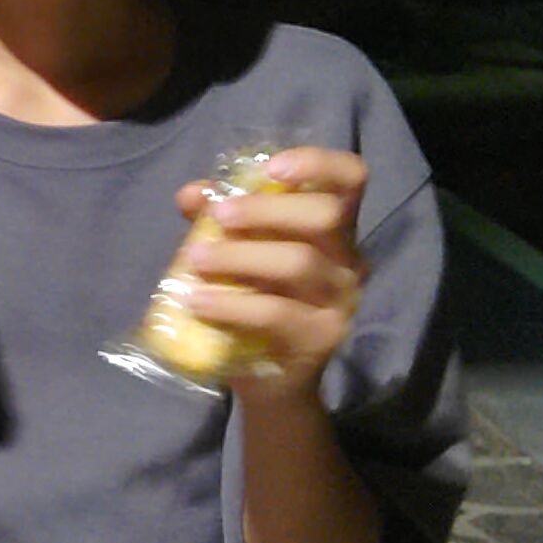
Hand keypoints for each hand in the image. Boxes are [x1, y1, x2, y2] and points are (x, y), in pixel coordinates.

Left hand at [173, 146, 368, 391]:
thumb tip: (190, 194)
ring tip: (196, 261)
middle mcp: (348, 260)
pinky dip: (231, 304)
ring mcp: (340, 301)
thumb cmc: (254, 300)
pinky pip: (276, 312)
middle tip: (220, 217)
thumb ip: (216, 220)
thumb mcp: (236, 253)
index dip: (318, 164)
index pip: (352, 179)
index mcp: (333, 228)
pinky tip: (198, 302)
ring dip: (239, 256)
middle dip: (267, 210)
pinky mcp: (321, 337)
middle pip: (325, 216)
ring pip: (298, 262)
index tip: (273, 167)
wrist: (269, 378)